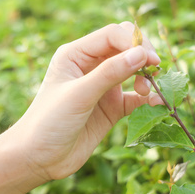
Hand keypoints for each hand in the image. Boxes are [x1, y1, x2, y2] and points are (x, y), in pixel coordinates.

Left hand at [8, 22, 162, 180]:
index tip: (149, 60)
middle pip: (126, 48)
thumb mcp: (78, 94)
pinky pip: (136, 97)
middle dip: (143, 56)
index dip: (133, 42)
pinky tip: (156, 104)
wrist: (37, 158)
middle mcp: (89, 66)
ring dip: (146, 77)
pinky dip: (148, 99)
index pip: (112, 35)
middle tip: (154, 71)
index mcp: (75, 54)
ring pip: (133, 71)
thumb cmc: (48, 122)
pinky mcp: (110, 108)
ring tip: (148, 92)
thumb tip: (142, 54)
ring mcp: (101, 87)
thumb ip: (109, 73)